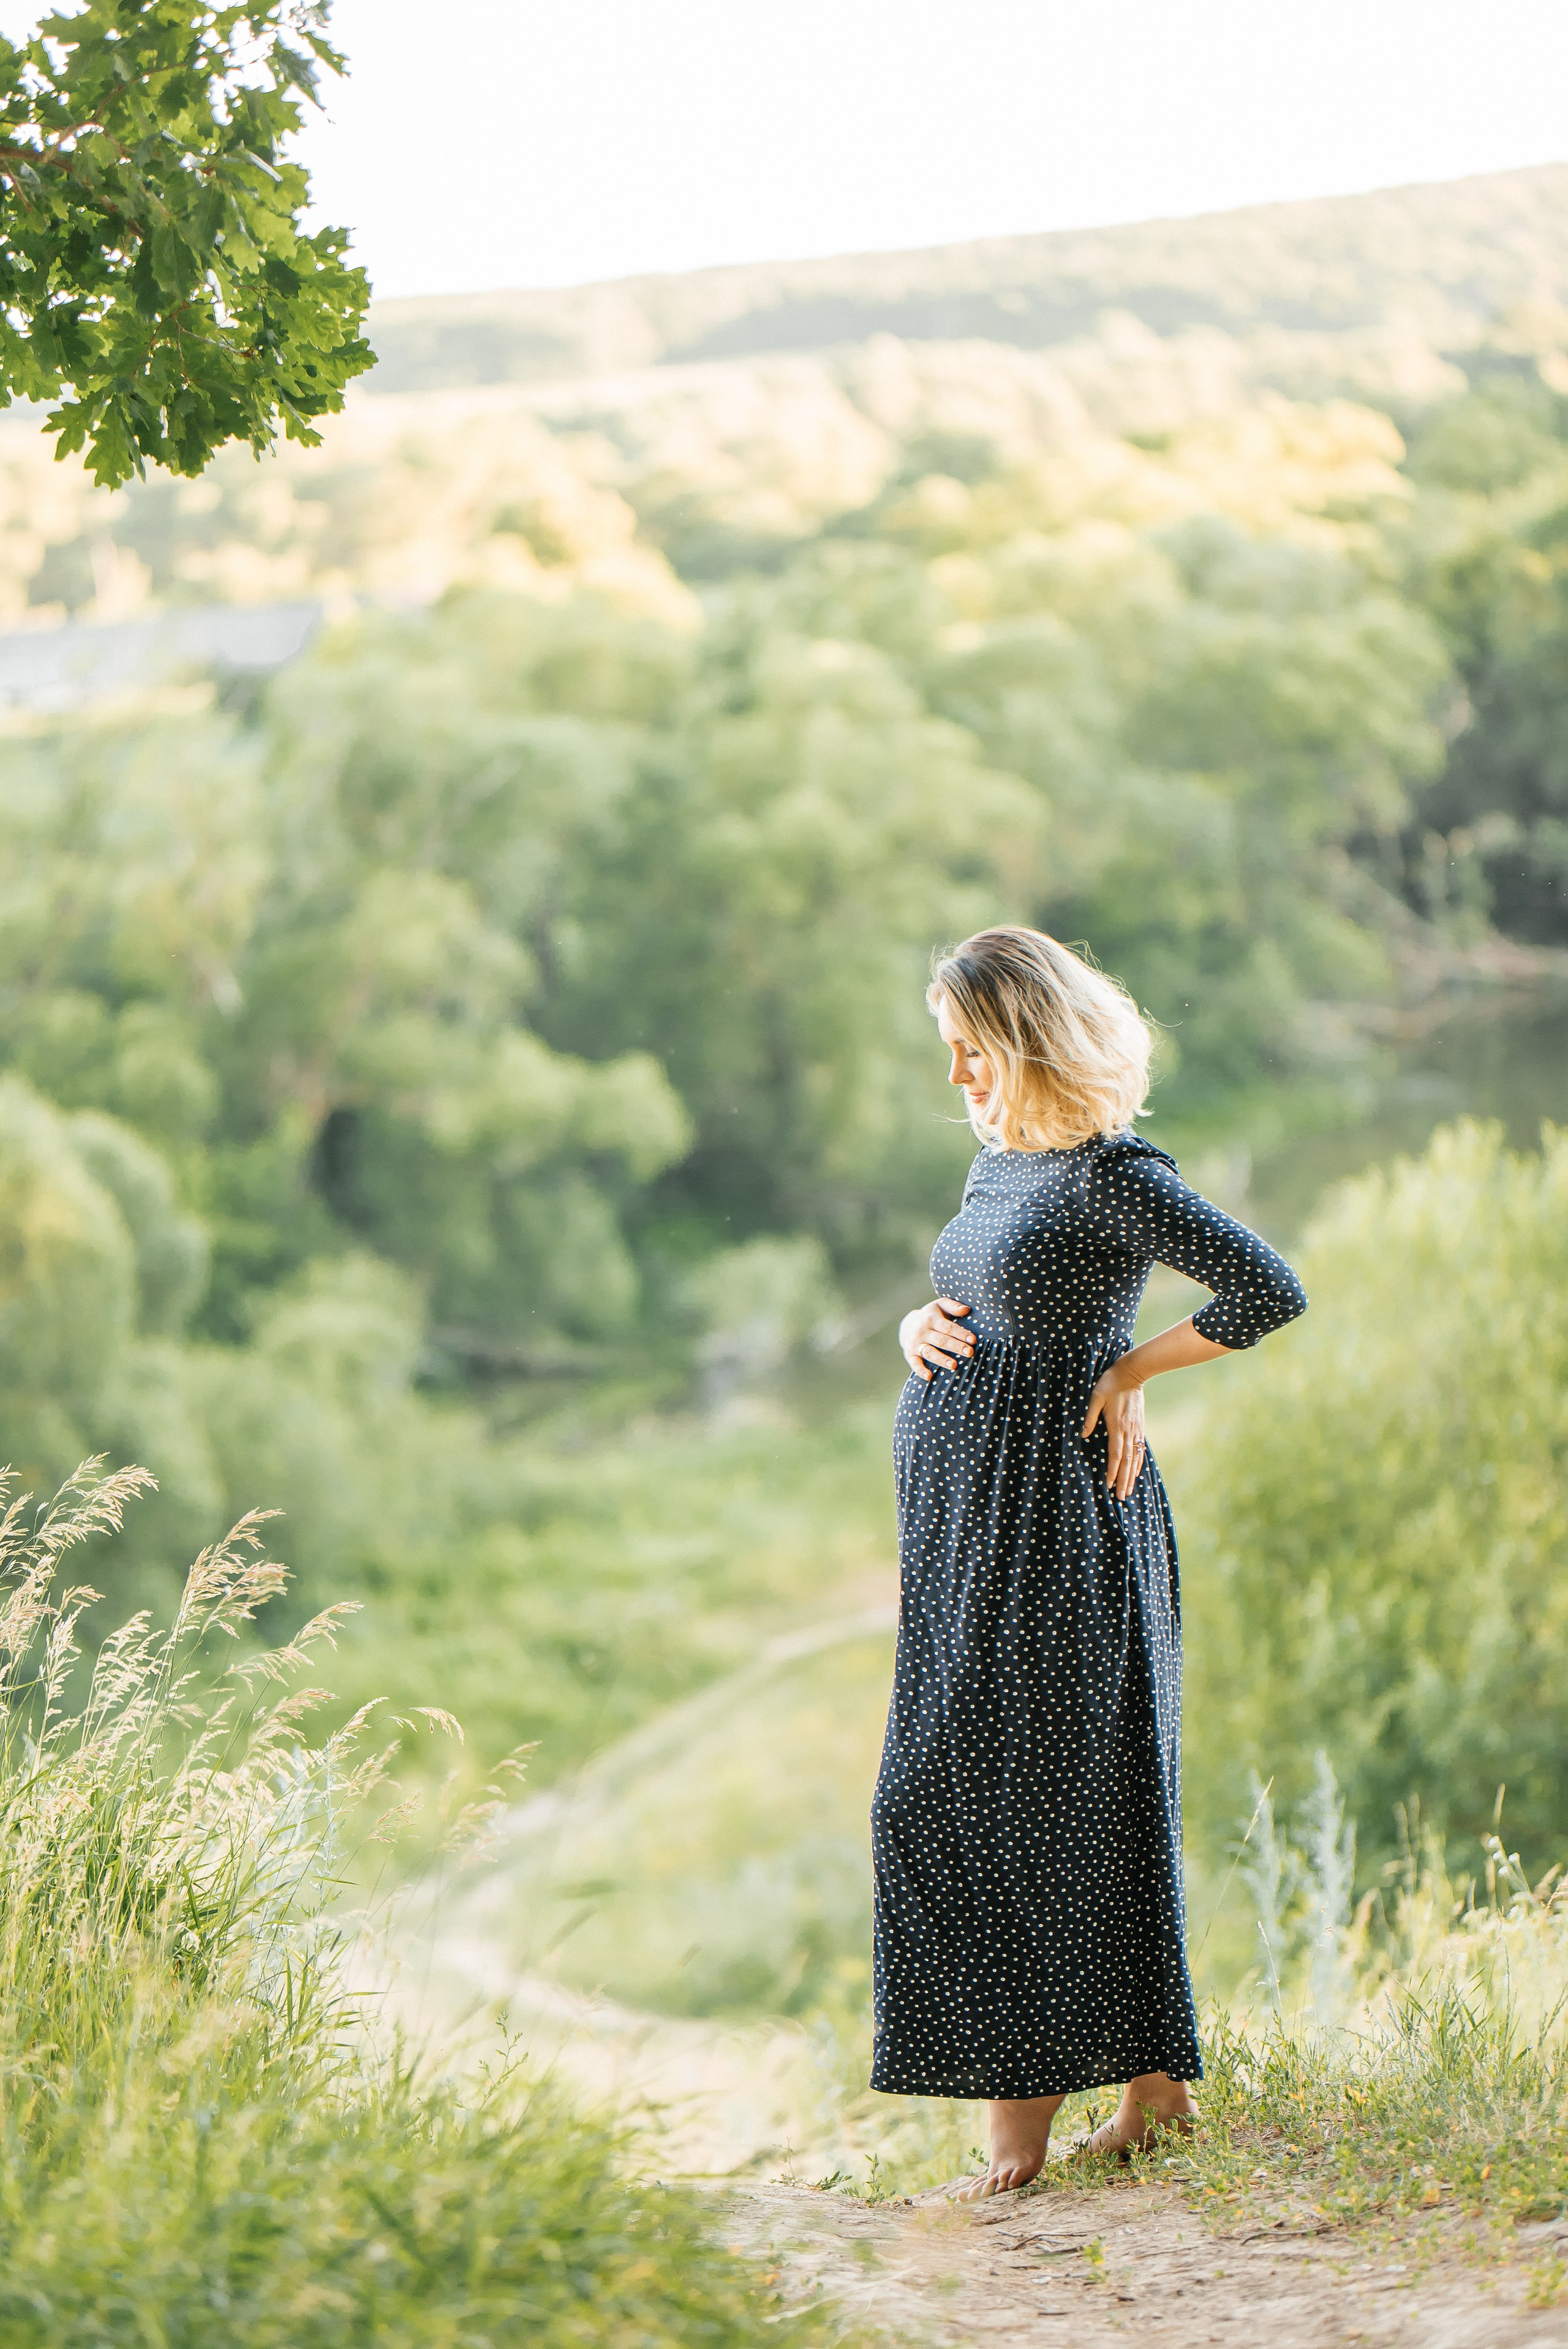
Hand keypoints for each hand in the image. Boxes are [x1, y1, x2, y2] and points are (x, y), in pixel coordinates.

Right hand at [899, 1297, 973, 1381]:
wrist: (907, 1324)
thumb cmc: (931, 1315)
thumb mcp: (940, 1306)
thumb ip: (953, 1306)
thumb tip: (966, 1310)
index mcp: (931, 1319)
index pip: (947, 1327)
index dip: (960, 1333)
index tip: (973, 1340)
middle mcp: (922, 1332)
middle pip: (941, 1340)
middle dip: (956, 1347)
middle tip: (969, 1352)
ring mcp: (915, 1344)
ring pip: (929, 1352)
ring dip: (941, 1359)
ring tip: (954, 1365)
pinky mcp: (910, 1355)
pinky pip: (914, 1363)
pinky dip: (920, 1371)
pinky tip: (929, 1377)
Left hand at [1081, 1361, 1146, 1498]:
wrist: (1132, 1373)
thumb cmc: (1110, 1384)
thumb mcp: (1095, 1397)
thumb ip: (1090, 1416)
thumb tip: (1083, 1434)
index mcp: (1116, 1426)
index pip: (1115, 1454)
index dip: (1112, 1471)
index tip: (1109, 1485)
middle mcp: (1128, 1431)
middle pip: (1126, 1461)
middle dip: (1123, 1480)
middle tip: (1121, 1497)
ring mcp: (1136, 1430)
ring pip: (1134, 1458)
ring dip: (1131, 1476)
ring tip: (1129, 1491)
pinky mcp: (1140, 1427)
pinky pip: (1140, 1449)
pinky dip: (1138, 1463)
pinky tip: (1136, 1472)